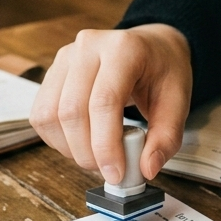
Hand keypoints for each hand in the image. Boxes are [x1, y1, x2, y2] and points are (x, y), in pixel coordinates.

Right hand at [29, 25, 191, 184]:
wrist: (150, 46)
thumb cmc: (162, 70)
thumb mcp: (179, 101)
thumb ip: (166, 137)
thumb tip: (146, 168)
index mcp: (123, 49)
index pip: (103, 101)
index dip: (105, 144)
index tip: (116, 173)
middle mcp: (88, 47)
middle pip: (71, 111)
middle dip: (87, 153)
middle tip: (109, 171)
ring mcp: (66, 57)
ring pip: (49, 115)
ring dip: (69, 148)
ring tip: (96, 156)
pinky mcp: (52, 72)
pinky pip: (41, 115)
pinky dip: (57, 139)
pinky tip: (81, 142)